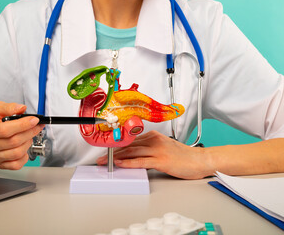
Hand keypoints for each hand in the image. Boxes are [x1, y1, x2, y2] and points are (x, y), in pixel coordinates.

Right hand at [0, 101, 44, 169]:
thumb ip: (9, 107)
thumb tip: (21, 108)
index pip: (5, 130)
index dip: (23, 125)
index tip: (34, 120)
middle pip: (13, 142)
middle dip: (29, 133)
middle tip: (36, 126)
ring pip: (17, 153)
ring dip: (28, 143)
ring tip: (28, 135)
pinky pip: (16, 164)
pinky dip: (24, 156)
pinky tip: (23, 147)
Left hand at [97, 130, 212, 178]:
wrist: (200, 160)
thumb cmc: (184, 156)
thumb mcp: (164, 147)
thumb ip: (150, 148)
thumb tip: (135, 154)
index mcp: (153, 136)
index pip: (130, 141)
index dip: (116, 147)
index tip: (106, 152)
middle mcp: (153, 140)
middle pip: (128, 146)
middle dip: (112, 153)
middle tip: (100, 159)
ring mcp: (157, 150)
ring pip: (132, 152)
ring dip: (116, 158)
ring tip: (105, 163)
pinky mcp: (161, 160)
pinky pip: (141, 161)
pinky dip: (128, 163)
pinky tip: (120, 165)